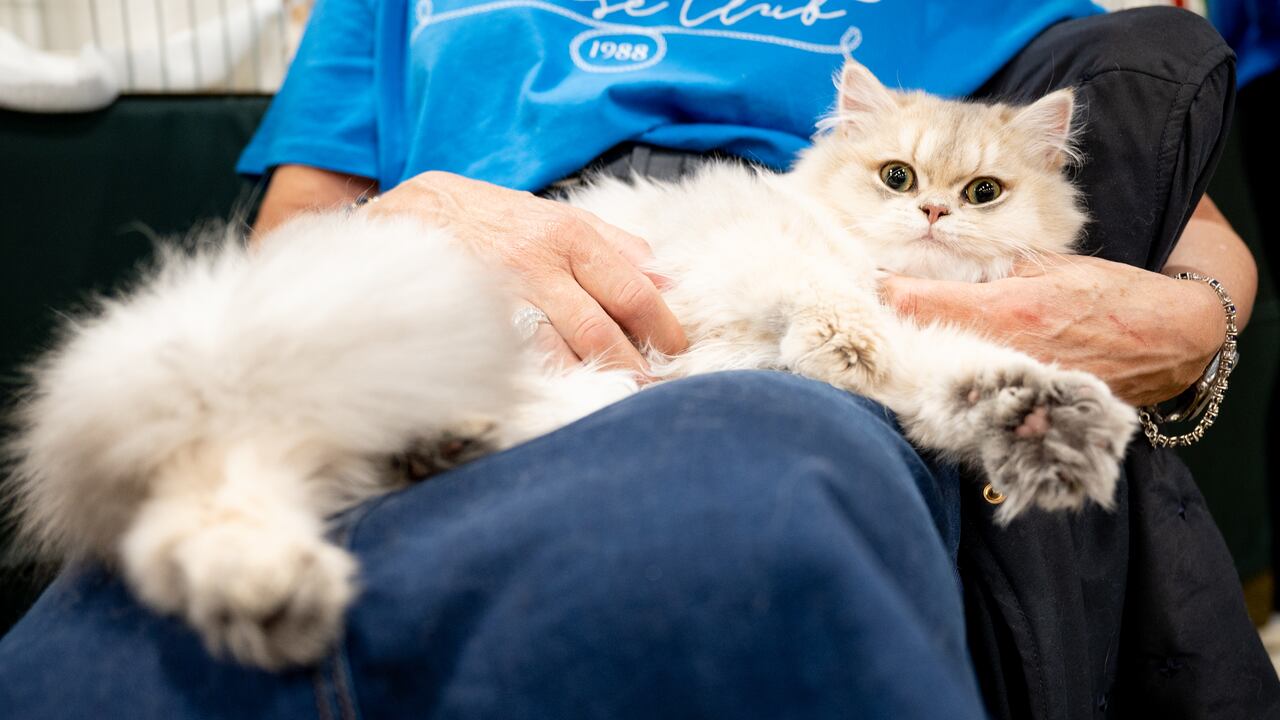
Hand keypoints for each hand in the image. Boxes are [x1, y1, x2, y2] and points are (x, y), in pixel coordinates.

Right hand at [368, 171, 686, 370]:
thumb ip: (614, 245)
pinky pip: (520, 361)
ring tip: (618, 398)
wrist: (406, 217)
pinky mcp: (474, 322)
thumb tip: (666, 277)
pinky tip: (566, 394)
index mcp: (569, 236)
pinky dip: (549, 382)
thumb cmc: (488, 218)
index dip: (662, 329)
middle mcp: (539, 265)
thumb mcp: (553, 214)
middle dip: (635, 367)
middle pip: (604, 332)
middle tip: (652, 388)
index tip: (677, 352)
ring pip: (565, 353)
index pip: (633, 292)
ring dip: (596, 381)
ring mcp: (503, 297)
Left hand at [879, 254, 1225, 406]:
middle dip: (893, 332)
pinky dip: (955, 389)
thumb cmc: (1111, 293)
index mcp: (1009, 308)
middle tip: (861, 320)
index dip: (885, 294)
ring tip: (890, 351)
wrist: (1172, 340)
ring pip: (946, 378)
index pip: (920, 302)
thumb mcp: (1052, 264)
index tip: (862, 286)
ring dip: (920, 362)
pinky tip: (936, 382)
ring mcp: (1017, 387)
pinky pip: (979, 401)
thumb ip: (996, 267)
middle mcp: (1007, 352)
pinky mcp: (1030, 411)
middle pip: (924, 346)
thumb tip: (942, 261)